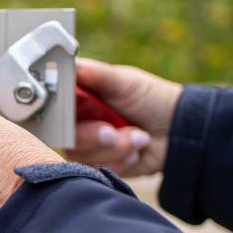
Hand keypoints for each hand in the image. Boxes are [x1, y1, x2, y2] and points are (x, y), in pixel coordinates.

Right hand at [68, 58, 182, 176]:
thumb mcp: (124, 81)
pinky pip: (98, 170)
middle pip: (63, 136)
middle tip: (112, 132)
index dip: (58, 112)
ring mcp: (88, 146)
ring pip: (81, 155)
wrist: (180, 130)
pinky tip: (138, 150)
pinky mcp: (100, 165)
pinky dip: (122, 161)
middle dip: (92, 136)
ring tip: (138, 137)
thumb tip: (68, 63)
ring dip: (114, 148)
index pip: (53, 106)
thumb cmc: (152, 99)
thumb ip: (94, 74)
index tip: (72, 115)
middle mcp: (78, 122)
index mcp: (79, 98)